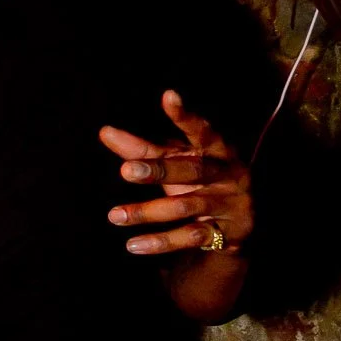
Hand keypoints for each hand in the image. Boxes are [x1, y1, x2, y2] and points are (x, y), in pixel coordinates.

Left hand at [99, 89, 253, 256]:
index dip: (185, 116)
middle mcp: (228, 174)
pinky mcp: (228, 235)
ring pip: (186, 207)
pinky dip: (161, 242)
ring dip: (148, 212)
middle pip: (191, 170)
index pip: (202, 130)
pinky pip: (190, 237)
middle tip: (125, 170)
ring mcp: (230, 204)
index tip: (168, 96)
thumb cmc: (199, 184)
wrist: (236, 228)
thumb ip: (143, 150)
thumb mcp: (175, 165)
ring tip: (114, 216)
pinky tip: (133, 245)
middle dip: (158, 170)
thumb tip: (104, 131)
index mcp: (217, 151)